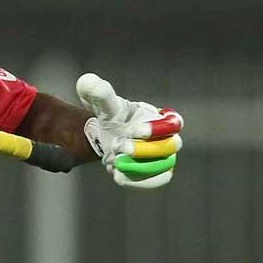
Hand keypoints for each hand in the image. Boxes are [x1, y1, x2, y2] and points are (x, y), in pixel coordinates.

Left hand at [76, 73, 182, 188]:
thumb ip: (98, 92)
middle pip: (171, 147)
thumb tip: (89, 83)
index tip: (133, 130)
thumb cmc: (112, 116)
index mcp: (159, 117)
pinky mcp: (156, 173)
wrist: (107, 137)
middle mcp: (167, 138)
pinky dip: (138, 180)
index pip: (174, 122)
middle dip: (145, 150)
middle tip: (119, 146)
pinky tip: (118, 175)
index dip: (157, 128)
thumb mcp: (102, 103)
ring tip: (115, 160)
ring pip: (165, 166)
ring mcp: (164, 157)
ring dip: (140, 166)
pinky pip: (158, 180)